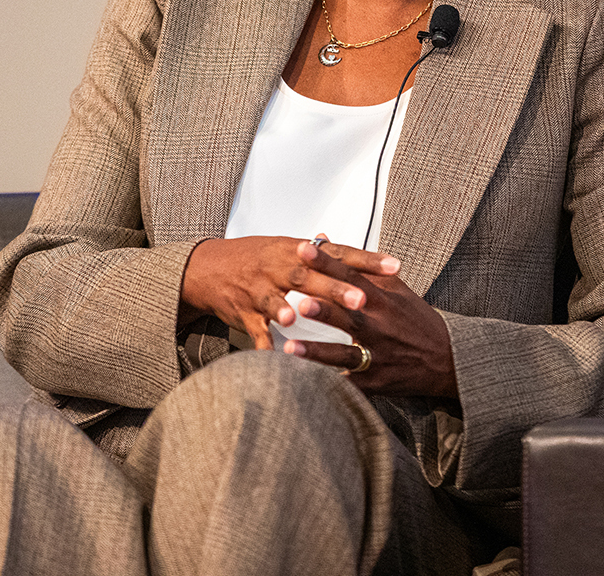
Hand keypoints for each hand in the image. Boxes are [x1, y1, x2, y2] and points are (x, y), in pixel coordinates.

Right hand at [179, 235, 401, 349]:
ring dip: (287, 308)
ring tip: (300, 317)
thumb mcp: (287, 249)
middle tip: (362, 299)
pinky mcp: (242, 311)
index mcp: (296, 251)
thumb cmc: (254, 259)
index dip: (366, 260)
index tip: (395, 267)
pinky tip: (273, 356)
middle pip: (308, 275)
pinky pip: (253, 329)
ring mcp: (258, 289)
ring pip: (274, 297)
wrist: (208, 268)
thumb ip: (320, 252)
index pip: (337, 253)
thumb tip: (349, 247)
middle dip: (334, 287)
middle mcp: (278, 266)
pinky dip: (263, 344)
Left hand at [282, 239, 458, 397]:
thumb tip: (326, 240)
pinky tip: (307, 384)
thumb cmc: (416, 321)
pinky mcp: (375, 381)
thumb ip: (359, 265)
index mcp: (382, 299)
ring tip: (291, 347)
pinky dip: (330, 385)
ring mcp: (377, 355)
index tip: (304, 250)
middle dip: (323, 308)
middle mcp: (379, 326)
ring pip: (344, 353)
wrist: (447, 358)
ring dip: (317, 351)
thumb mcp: (395, 288)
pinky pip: (349, 384)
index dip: (326, 262)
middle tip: (298, 299)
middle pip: (347, 314)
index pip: (350, 276)